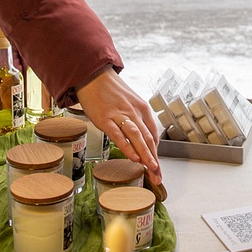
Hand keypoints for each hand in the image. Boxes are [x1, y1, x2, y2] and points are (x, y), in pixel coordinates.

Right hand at [76, 66, 162, 185]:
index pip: (153, 135)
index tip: (157, 168)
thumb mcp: (129, 103)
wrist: (93, 75)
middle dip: (154, 159)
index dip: (156, 153)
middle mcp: (135, 112)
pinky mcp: (106, 118)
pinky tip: (133, 158)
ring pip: (138, 137)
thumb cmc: (110, 90)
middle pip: (148, 139)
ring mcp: (120, 115)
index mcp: (142, 109)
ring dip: (146, 155)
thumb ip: (136, 119)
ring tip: (151, 169)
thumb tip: (141, 139)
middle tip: (158, 176)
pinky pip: (119, 135)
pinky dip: (127, 147)